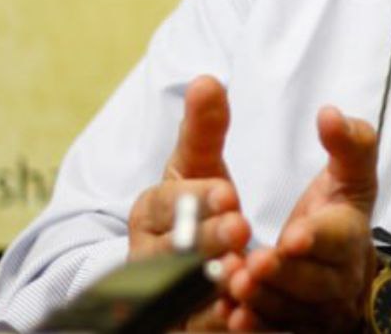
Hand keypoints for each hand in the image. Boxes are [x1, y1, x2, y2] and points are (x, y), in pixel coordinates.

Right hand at [127, 76, 251, 328]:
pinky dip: (213, 320)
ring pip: (181, 290)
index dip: (196, 198)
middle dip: (207, 237)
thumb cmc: (197, 208)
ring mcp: (161, 294)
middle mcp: (149, 255)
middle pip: (172, 249)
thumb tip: (207, 80)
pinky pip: (193, 325)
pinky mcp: (178, 324)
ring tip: (241, 272)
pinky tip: (239, 312)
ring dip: (210, 282)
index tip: (229, 191)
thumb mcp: (201, 166)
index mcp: (151, 211)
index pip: (166, 203)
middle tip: (241, 226)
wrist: (192, 267)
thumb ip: (206, 128)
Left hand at [226, 106, 378, 332]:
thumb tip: (330, 114)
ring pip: (289, 309)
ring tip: (231, 284)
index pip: (339, 236)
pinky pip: (275, 332)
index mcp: (350, 233)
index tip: (292, 235)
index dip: (317, 238)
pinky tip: (231, 317)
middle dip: (281, 273)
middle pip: (313, 281)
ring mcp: (315, 309)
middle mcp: (337, 277)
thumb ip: (348, 142)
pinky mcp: (294, 328)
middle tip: (250, 263)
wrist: (342, 273)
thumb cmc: (338, 214)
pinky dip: (255, 326)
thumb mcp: (351, 175)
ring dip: (261, 299)